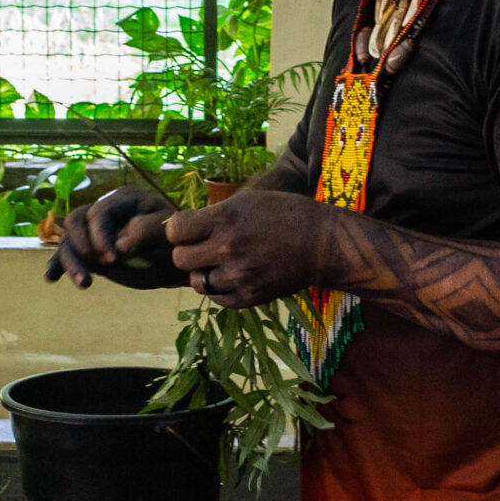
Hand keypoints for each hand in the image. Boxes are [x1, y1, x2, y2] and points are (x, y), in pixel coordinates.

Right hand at [45, 186, 184, 289]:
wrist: (175, 261)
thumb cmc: (174, 242)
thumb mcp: (167, 233)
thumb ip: (146, 231)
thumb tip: (117, 244)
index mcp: (124, 199)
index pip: (100, 212)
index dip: (101, 235)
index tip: (113, 258)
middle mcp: (104, 211)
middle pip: (76, 221)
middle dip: (83, 245)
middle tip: (103, 267)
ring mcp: (93, 231)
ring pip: (68, 239)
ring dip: (71, 261)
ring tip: (85, 283)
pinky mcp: (89, 251)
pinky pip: (66, 253)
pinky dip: (58, 265)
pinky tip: (52, 278)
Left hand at [165, 190, 333, 306]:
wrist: (323, 243)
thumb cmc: (286, 214)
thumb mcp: (249, 201)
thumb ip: (215, 215)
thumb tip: (185, 230)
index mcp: (226, 219)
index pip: (176, 230)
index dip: (179, 230)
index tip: (189, 229)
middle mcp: (229, 248)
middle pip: (180, 259)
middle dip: (188, 252)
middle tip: (203, 248)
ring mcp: (239, 275)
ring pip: (197, 282)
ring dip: (203, 273)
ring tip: (220, 264)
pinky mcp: (250, 297)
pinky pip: (217, 299)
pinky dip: (220, 289)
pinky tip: (231, 277)